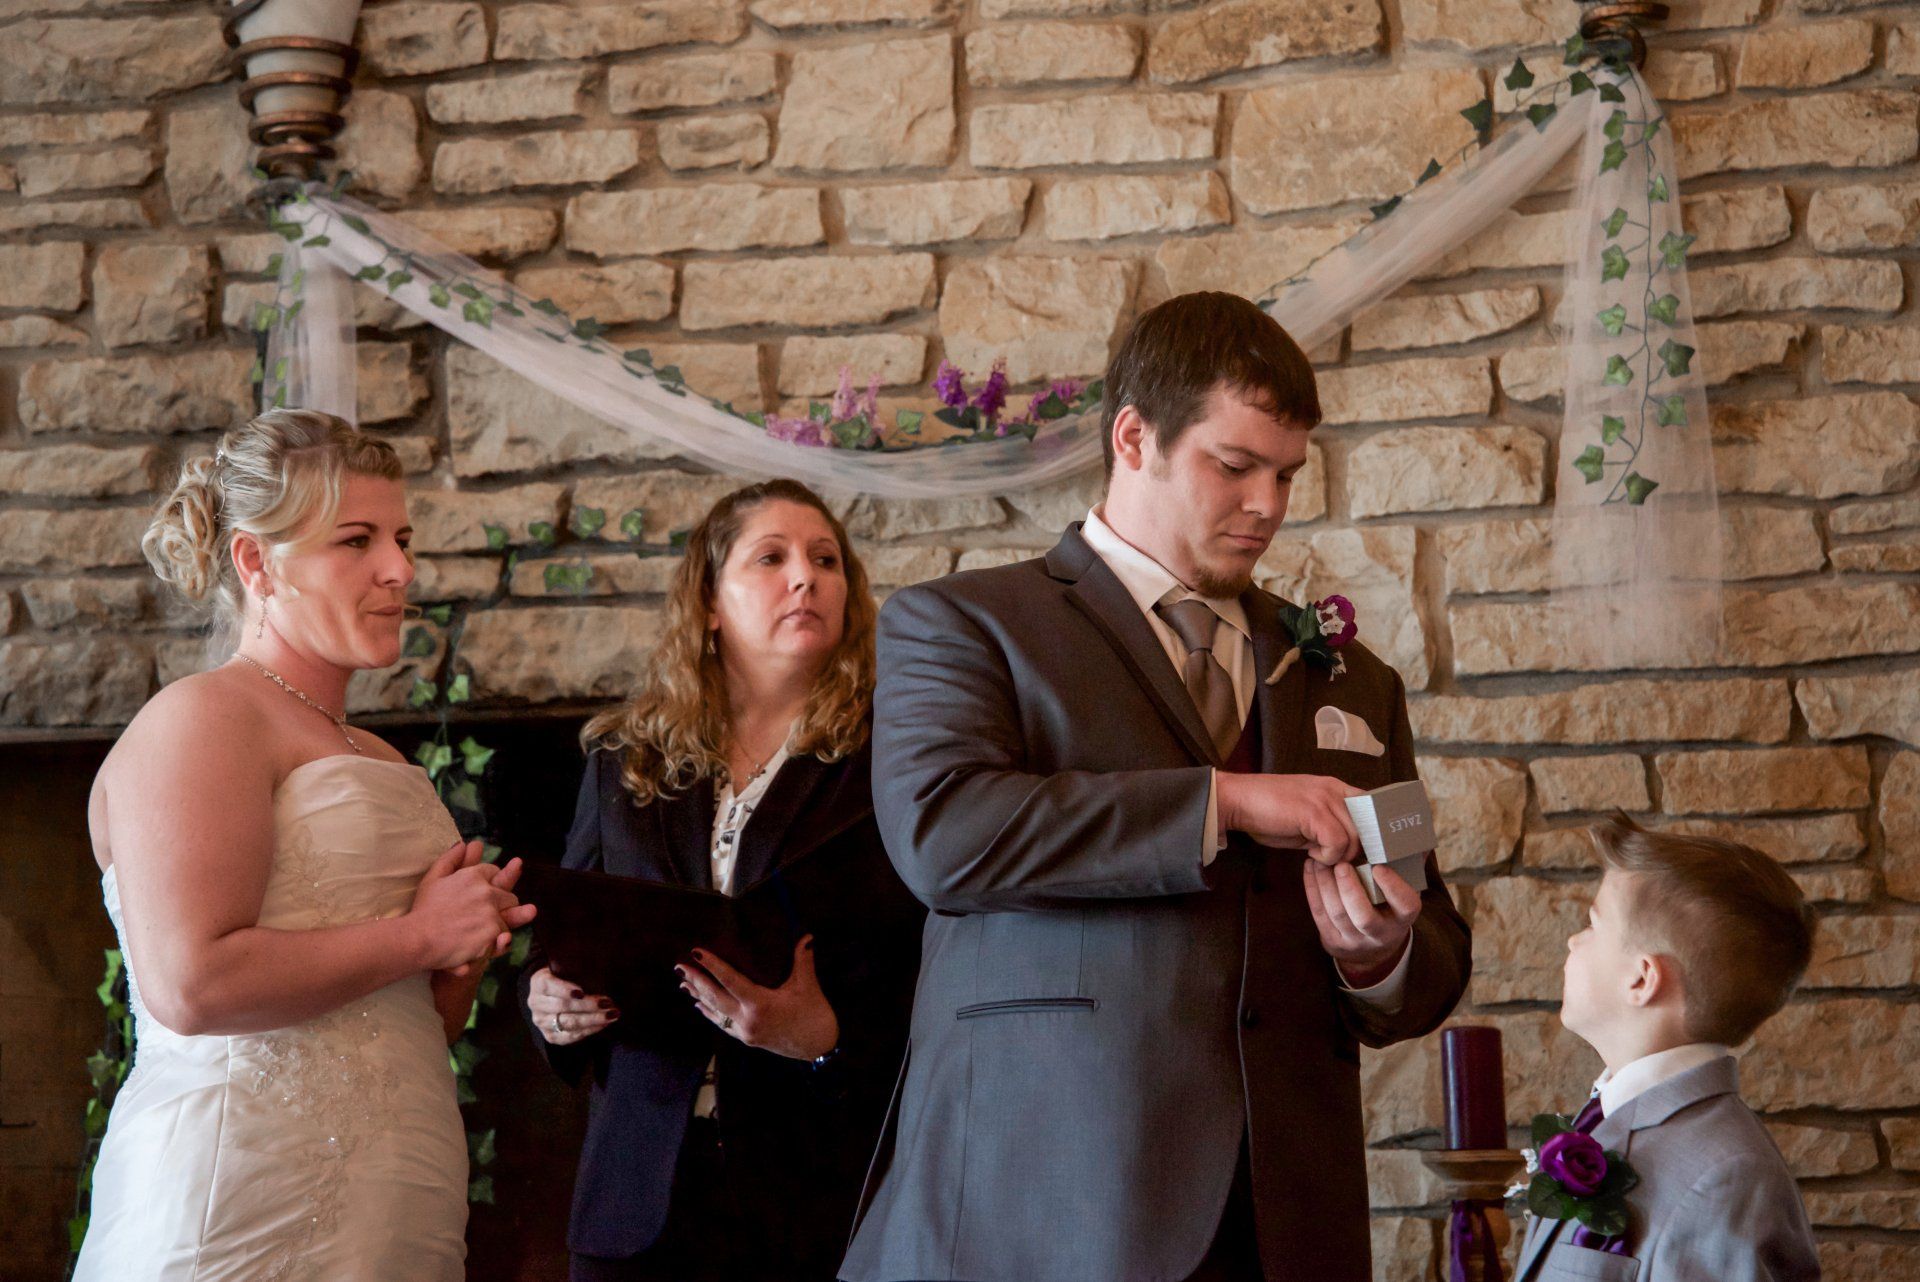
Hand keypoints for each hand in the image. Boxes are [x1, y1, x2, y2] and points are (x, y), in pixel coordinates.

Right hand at [407, 839, 535, 972]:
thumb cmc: (423, 910)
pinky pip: (504, 939)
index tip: (480, 896)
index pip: (495, 872)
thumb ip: (450, 859)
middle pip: (509, 897)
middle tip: (483, 917)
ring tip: (478, 934)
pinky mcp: (493, 934)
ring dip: (499, 925)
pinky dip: (496, 943)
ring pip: (509, 919)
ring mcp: (491, 914)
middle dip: (501, 905)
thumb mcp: (433, 879)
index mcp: (474, 876)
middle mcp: (487, 892)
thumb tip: (464, 843)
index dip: (489, 884)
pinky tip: (481, 944)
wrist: (417, 939)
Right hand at [526, 966, 617, 1045]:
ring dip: (593, 1019)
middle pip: (563, 1006)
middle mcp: (536, 1004)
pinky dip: (589, 1030)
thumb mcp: (566, 968)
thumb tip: (600, 973)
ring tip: (612, 1014)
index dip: (565, 990)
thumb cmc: (565, 977)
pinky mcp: (550, 1036)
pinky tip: (603, 1024)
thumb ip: (577, 970)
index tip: (582, 992)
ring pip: (569, 1023)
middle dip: (588, 1005)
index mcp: (538, 983)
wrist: (551, 996)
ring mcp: (542, 1022)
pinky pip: (571, 1036)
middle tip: (608, 1003)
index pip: (550, 986)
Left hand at [678, 937, 838, 1062]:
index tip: (696, 953)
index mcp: (760, 1005)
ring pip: (715, 1012)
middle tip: (680, 966)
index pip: (730, 981)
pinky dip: (709, 1013)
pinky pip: (722, 1024)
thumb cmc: (814, 1015)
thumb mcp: (808, 986)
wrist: (818, 1048)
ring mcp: (745, 1031)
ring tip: (683, 983)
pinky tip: (700, 1005)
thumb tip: (805, 936)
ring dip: (699, 996)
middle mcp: (747, 1019)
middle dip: (696, 981)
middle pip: (715, 997)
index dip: (712, 965)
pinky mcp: (747, 1038)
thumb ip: (803, 960)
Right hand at [1216, 773, 1361, 864]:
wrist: (1238, 801)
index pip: (1371, 808)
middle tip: (1332, 858)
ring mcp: (1325, 799)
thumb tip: (1347, 847)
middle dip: (1353, 850)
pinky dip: (1326, 856)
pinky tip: (1310, 854)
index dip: (1368, 832)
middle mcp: (1334, 790)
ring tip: (1316, 854)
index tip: (1356, 849)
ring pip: (1354, 838)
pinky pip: (1337, 844)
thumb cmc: (1266, 812)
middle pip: (1366, 828)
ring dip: (1337, 855)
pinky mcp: (1315, 813)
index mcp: (1334, 788)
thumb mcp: (1306, 816)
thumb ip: (1328, 825)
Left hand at [1303, 858, 1420, 986]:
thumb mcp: (1404, 890)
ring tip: (1321, 861)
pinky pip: (1319, 914)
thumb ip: (1408, 864)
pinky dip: (1313, 889)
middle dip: (1351, 889)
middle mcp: (1381, 934)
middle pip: (1364, 918)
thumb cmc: (1389, 905)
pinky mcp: (1332, 939)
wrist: (1372, 947)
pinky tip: (1311, 868)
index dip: (1393, 887)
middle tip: (1342, 864)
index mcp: (1403, 918)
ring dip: (1326, 885)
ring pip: (1337, 914)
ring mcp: (1354, 940)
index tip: (1378, 867)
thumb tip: (1414, 830)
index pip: (1405, 905)